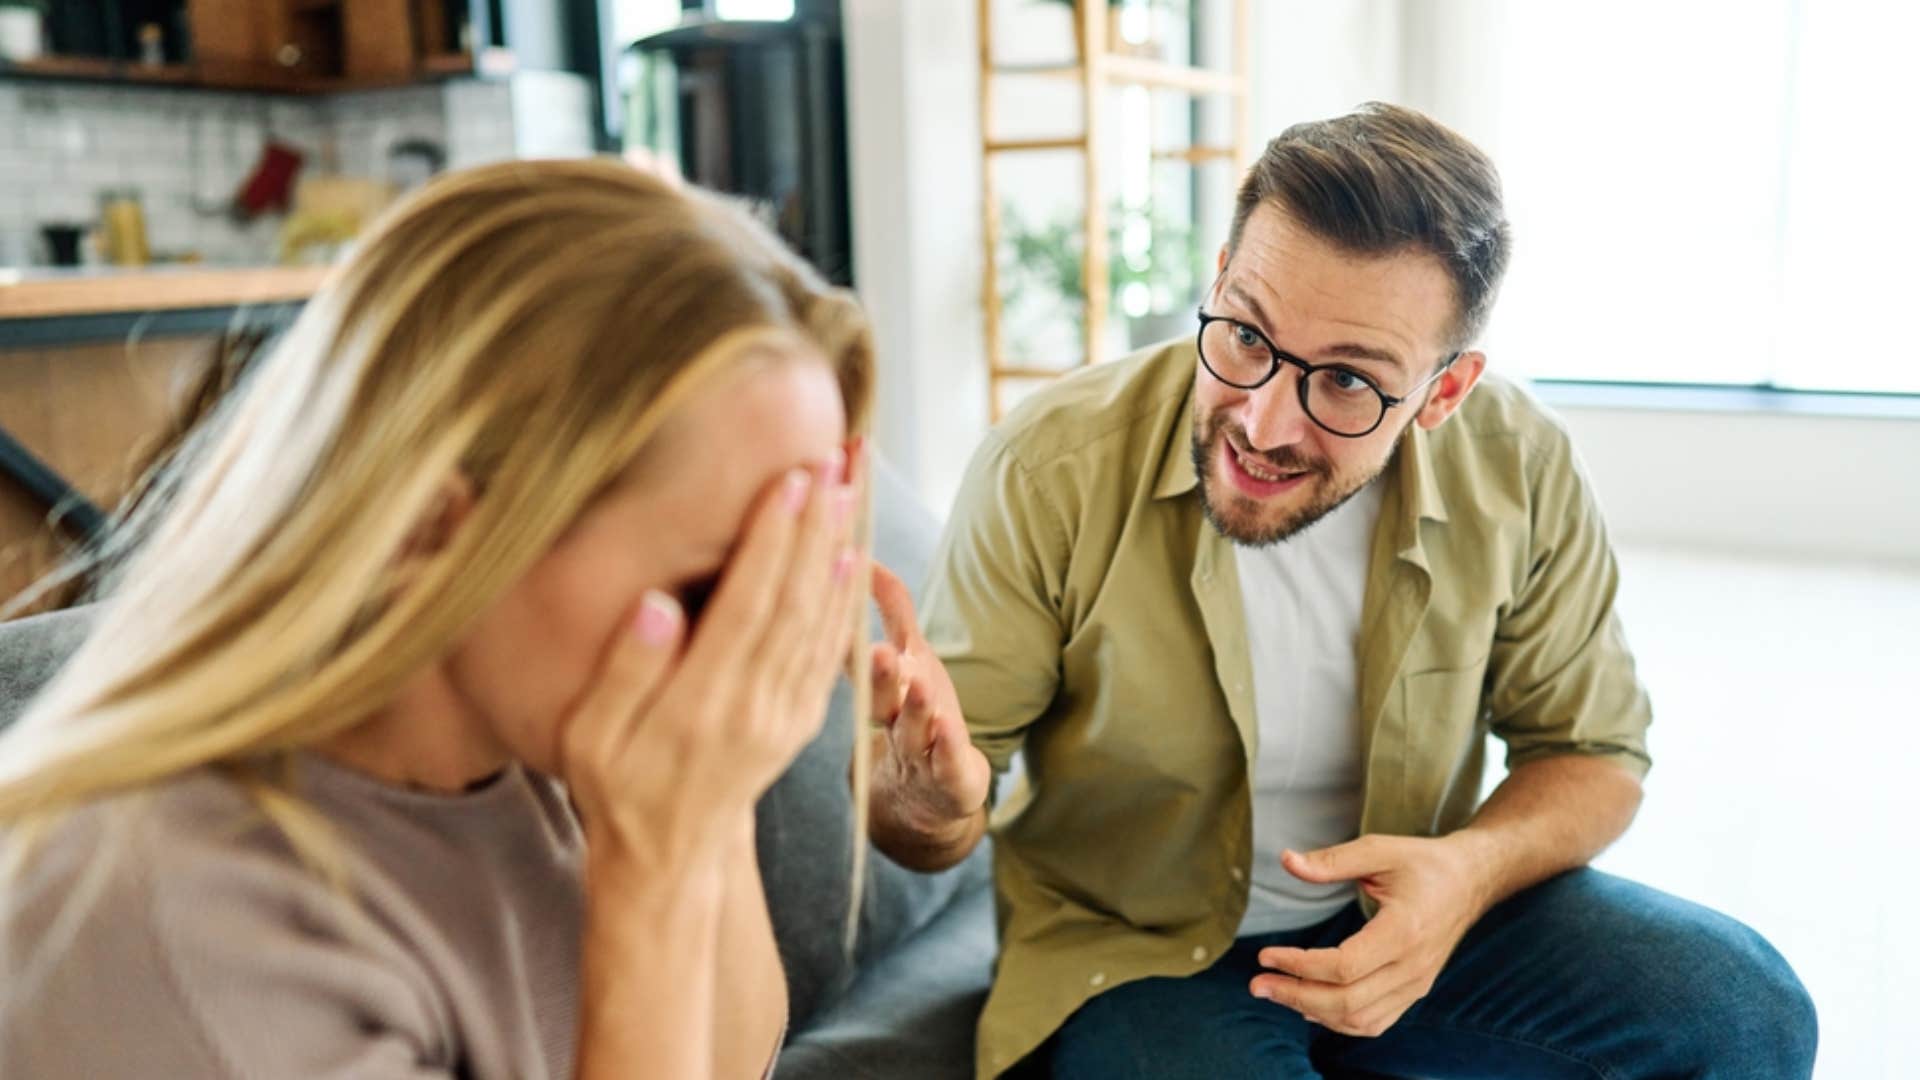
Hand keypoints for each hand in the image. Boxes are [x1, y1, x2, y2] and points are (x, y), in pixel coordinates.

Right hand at [561, 444, 865, 877]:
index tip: (790, 480)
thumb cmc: (615, 786)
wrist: (670, 857)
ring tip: (852, 486)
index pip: (747, 606)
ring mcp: (787, 715)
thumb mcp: (590, 739)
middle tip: (833, 459)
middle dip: (817, 525)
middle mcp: (756, 708)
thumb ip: (623, 673)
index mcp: (701, 706)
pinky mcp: (803, 720)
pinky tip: (853, 553)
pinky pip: (831, 649)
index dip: (772, 541)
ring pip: (822, 619)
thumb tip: (655, 606)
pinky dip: (846, 598)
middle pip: (796, 602)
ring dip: (840, 547)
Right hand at [866, 564, 990, 838]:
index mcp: (879, 689)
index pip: (858, 658)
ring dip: (914, 706)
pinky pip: (949, 759)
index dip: (849, 632)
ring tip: (916, 683)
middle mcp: (892, 719)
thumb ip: (891, 609)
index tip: (841, 598)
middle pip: (880, 696)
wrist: (930, 797)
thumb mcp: (906, 657)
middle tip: (875, 652)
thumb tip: (869, 557)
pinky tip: (947, 727)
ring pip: (913, 727)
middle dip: (878, 674)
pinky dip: (947, 744)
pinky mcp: (951, 775)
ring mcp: (921, 749)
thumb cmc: (917, 715)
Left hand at [1248, 834, 1491, 1037]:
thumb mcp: (1379, 849)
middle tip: (1257, 984)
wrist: (1471, 880)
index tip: (1266, 955)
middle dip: (1296, 996)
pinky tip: (1309, 1006)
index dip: (1300, 965)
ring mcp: (1416, 983)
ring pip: (1360, 1018)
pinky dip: (1339, 1020)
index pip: (1345, 966)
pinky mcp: (1415, 990)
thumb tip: (1288, 860)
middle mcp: (1412, 966)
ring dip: (1313, 1011)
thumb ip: (1332, 860)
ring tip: (1276, 993)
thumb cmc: (1424, 863)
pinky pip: (1375, 1021)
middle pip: (1348, 1000)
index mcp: (1404, 931)